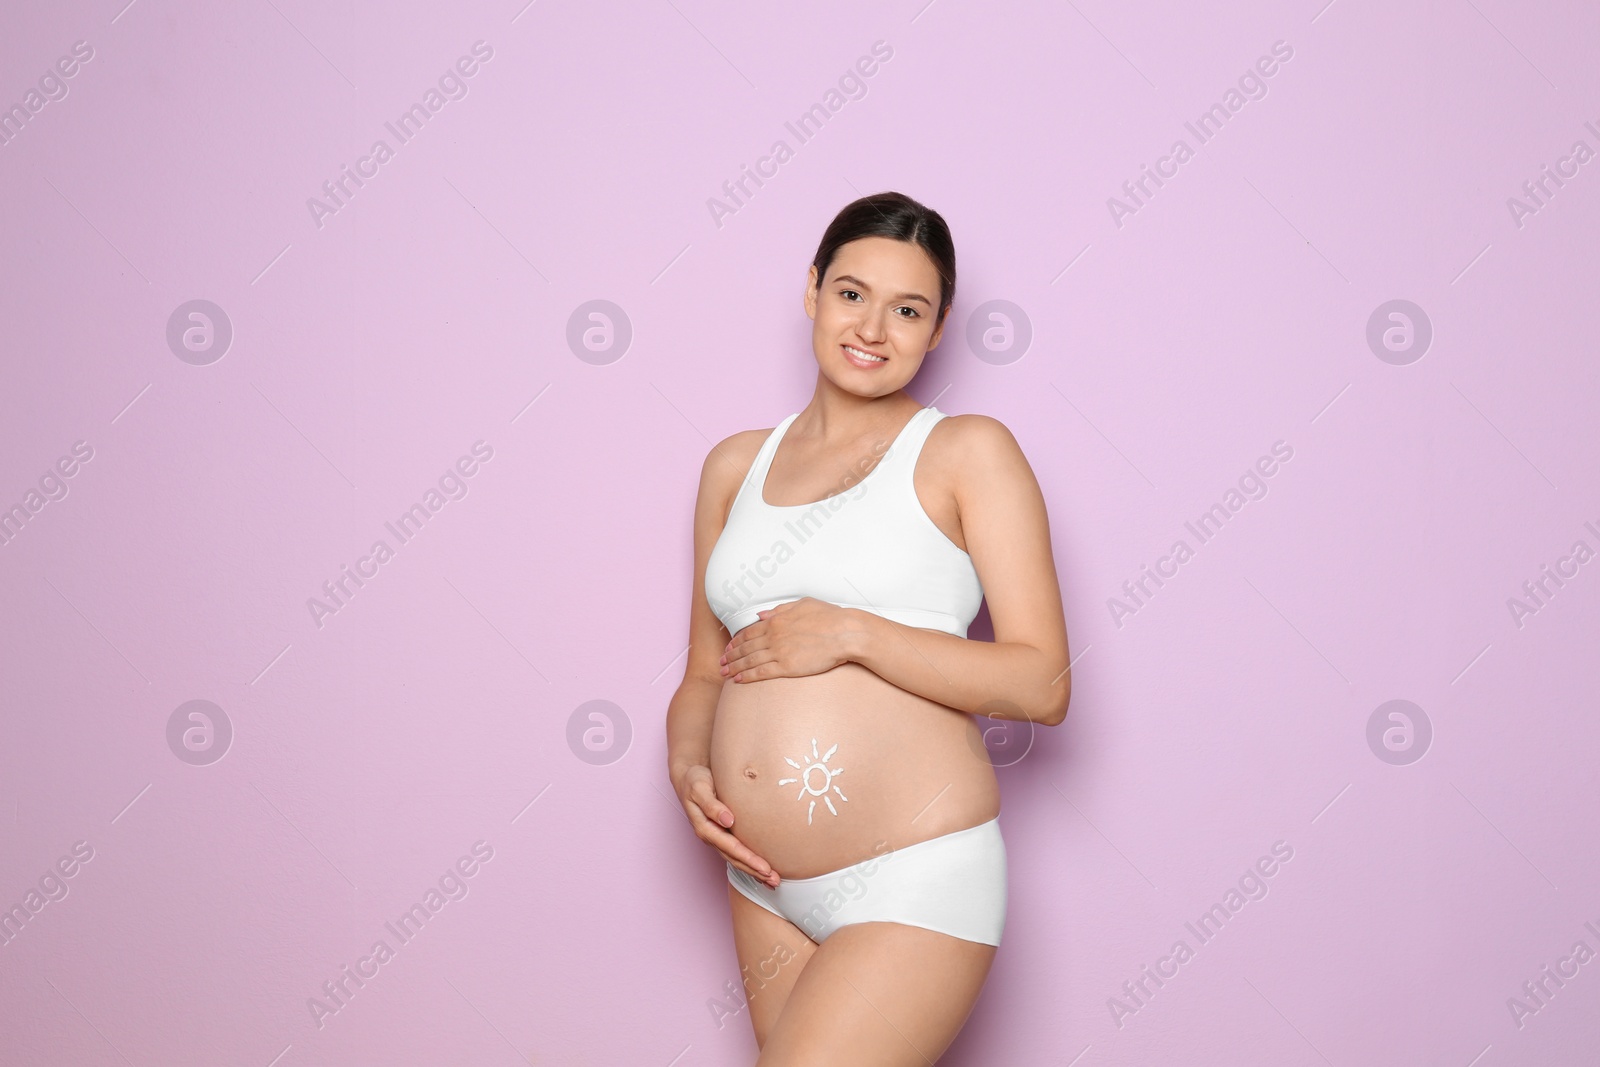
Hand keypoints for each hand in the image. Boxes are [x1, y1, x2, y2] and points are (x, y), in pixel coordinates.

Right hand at [674, 764, 779, 887]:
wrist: (688, 777)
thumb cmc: (694, 781)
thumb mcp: (699, 789)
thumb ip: (712, 805)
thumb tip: (728, 820)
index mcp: (705, 828)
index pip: (731, 848)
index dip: (748, 859)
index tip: (765, 868)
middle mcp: (711, 836)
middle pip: (735, 858)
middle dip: (754, 871)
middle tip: (774, 881)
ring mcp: (716, 836)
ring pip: (736, 858)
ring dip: (754, 871)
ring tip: (772, 881)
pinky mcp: (722, 833)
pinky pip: (737, 851)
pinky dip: (749, 862)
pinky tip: (761, 869)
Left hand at [721, 597, 856, 681]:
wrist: (845, 632)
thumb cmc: (829, 617)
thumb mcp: (802, 604)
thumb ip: (780, 610)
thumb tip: (761, 615)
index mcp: (776, 621)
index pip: (748, 632)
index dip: (736, 642)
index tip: (728, 648)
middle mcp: (773, 636)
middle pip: (745, 648)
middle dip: (730, 656)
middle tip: (720, 663)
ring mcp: (779, 652)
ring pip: (749, 661)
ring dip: (734, 667)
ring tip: (724, 674)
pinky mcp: (787, 667)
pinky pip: (761, 673)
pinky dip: (747, 676)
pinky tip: (738, 680)